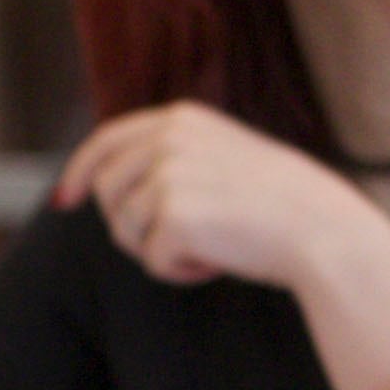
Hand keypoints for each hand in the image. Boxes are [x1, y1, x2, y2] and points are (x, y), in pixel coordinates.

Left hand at [57, 101, 381, 291]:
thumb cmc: (280, 205)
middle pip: (107, 192)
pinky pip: (151, 259)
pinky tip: (218, 260)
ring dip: (159, 249)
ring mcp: (169, 172)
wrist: (323, 231)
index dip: (79, 172)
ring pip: (124, 229)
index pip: (107, 141)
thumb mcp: (222, 158)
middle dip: (130, 224)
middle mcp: (169, 138)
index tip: (66, 199)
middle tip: (182, 238)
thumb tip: (105, 184)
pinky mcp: (173, 213)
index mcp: (181, 119)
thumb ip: (171, 158)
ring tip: (211, 244)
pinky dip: (179, 270)